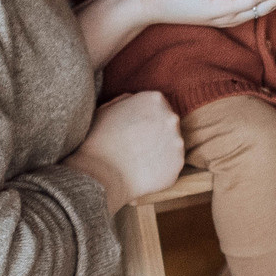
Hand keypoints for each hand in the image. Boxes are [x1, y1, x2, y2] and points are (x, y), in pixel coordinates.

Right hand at [69, 91, 182, 208]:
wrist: (99, 176)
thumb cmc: (98, 140)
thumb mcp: (107, 109)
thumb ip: (127, 101)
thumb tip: (134, 101)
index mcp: (155, 100)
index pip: (158, 106)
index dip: (147, 119)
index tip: (136, 130)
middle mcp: (170, 118)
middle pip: (168, 124)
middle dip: (156, 133)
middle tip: (137, 146)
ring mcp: (177, 142)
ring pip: (171, 145)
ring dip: (159, 151)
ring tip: (138, 160)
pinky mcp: (178, 164)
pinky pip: (171, 165)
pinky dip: (160, 169)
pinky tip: (144, 171)